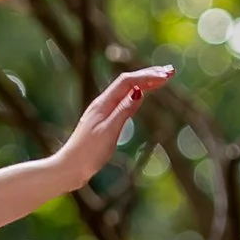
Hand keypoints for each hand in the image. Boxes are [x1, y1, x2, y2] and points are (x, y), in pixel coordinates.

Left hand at [57, 64, 170, 185]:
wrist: (69, 168)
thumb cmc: (88, 152)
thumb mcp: (109, 131)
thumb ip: (124, 111)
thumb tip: (139, 91)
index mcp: (103, 103)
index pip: (128, 81)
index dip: (147, 76)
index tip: (167, 76)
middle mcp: (102, 104)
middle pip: (127, 82)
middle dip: (148, 75)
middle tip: (170, 71)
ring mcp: (102, 112)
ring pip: (125, 91)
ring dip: (143, 83)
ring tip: (162, 79)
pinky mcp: (103, 122)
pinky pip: (123, 101)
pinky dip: (136, 95)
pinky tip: (142, 96)